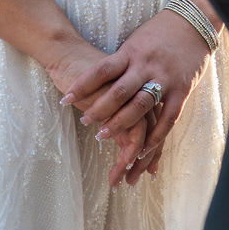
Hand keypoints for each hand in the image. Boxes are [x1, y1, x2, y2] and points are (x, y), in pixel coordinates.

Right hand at [42, 34, 159, 187]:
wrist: (68, 48)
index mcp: (148, 87)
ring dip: (128, 157)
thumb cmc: (91, 70)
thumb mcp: (115, 89)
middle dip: (145, 161)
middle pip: (153, 129)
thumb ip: (126, 109)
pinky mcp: (111, 87)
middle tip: (133, 181)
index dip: (155, 152)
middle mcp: (145, 84)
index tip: (151, 174)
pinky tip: (110, 162)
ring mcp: (129, 85)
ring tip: (116, 177)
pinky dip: (117, 142)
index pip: (160, 124)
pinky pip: (120, 118)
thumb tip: (130, 141)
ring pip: (138, 127)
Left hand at [62, 10, 211, 162]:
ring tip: (102, 136)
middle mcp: (146, 66)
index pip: (102, 70)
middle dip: (99, 109)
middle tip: (83, 121)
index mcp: (132, 52)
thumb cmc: (159, 33)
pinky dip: (154, 137)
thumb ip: (121, 61)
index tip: (65, 98)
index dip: (83, 85)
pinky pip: (167, 118)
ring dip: (120, 124)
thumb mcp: (135, 42)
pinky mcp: (181, 91)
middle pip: (119, 91)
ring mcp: (164, 79)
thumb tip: (96, 79)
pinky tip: (141, 151)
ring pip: (140, 106)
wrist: (193, 23)